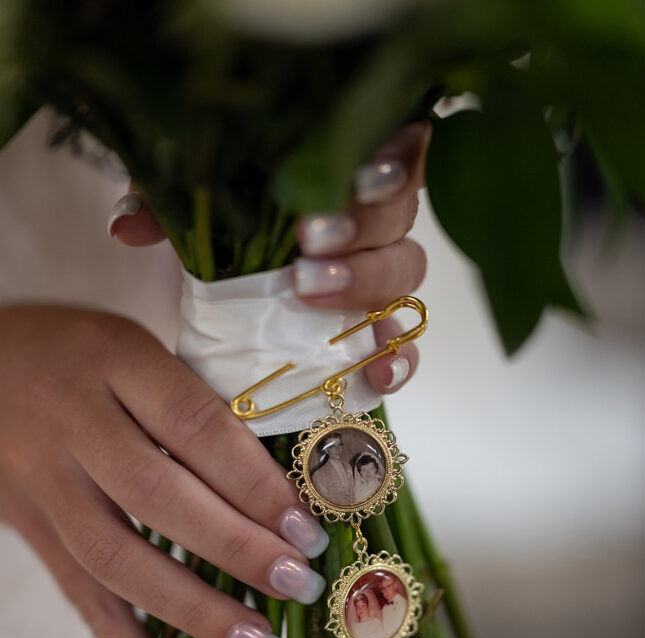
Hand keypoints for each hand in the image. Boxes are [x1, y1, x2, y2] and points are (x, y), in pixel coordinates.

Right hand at [0, 307, 333, 637]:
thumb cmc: (75, 353)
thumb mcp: (134, 346)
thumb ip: (196, 403)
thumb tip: (288, 484)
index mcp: (112, 360)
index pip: (193, 426)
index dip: (253, 481)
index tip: (307, 526)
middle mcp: (73, 424)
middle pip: (157, 498)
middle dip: (234, 548)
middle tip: (298, 585)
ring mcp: (46, 488)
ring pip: (118, 561)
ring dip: (194, 613)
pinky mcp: (35, 538)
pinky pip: (83, 608)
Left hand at [109, 121, 430, 392]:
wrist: (227, 289)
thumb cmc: (226, 228)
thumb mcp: (191, 199)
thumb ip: (164, 197)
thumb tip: (128, 226)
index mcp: (344, 170)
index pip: (390, 146)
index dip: (374, 163)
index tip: (322, 185)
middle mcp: (374, 220)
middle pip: (397, 214)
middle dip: (355, 226)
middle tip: (306, 242)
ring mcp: (381, 279)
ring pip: (404, 275)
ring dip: (365, 284)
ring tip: (309, 293)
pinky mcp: (376, 335)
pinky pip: (405, 347)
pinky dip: (398, 360)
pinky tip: (378, 371)